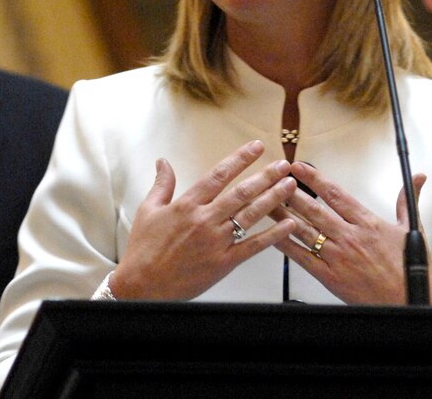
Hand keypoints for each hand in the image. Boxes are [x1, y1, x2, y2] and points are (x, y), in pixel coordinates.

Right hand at [109, 140, 297, 299]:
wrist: (142, 286)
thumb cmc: (143, 250)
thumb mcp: (147, 211)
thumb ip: (162, 184)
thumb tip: (162, 162)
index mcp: (187, 205)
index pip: (219, 175)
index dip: (240, 159)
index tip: (257, 147)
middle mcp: (204, 220)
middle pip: (241, 192)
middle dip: (265, 176)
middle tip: (284, 165)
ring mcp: (215, 242)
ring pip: (250, 215)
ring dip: (273, 198)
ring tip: (290, 186)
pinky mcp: (223, 263)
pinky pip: (253, 246)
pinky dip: (272, 235)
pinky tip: (288, 224)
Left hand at [270, 162, 431, 305]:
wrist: (409, 301)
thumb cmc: (410, 268)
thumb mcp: (410, 229)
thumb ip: (407, 201)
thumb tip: (417, 179)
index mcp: (367, 223)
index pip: (335, 194)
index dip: (314, 178)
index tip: (298, 166)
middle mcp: (350, 236)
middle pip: (314, 209)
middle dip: (291, 192)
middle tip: (274, 178)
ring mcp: (338, 256)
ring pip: (304, 230)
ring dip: (283, 215)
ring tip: (266, 202)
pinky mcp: (331, 277)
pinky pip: (303, 258)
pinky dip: (287, 246)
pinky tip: (273, 236)